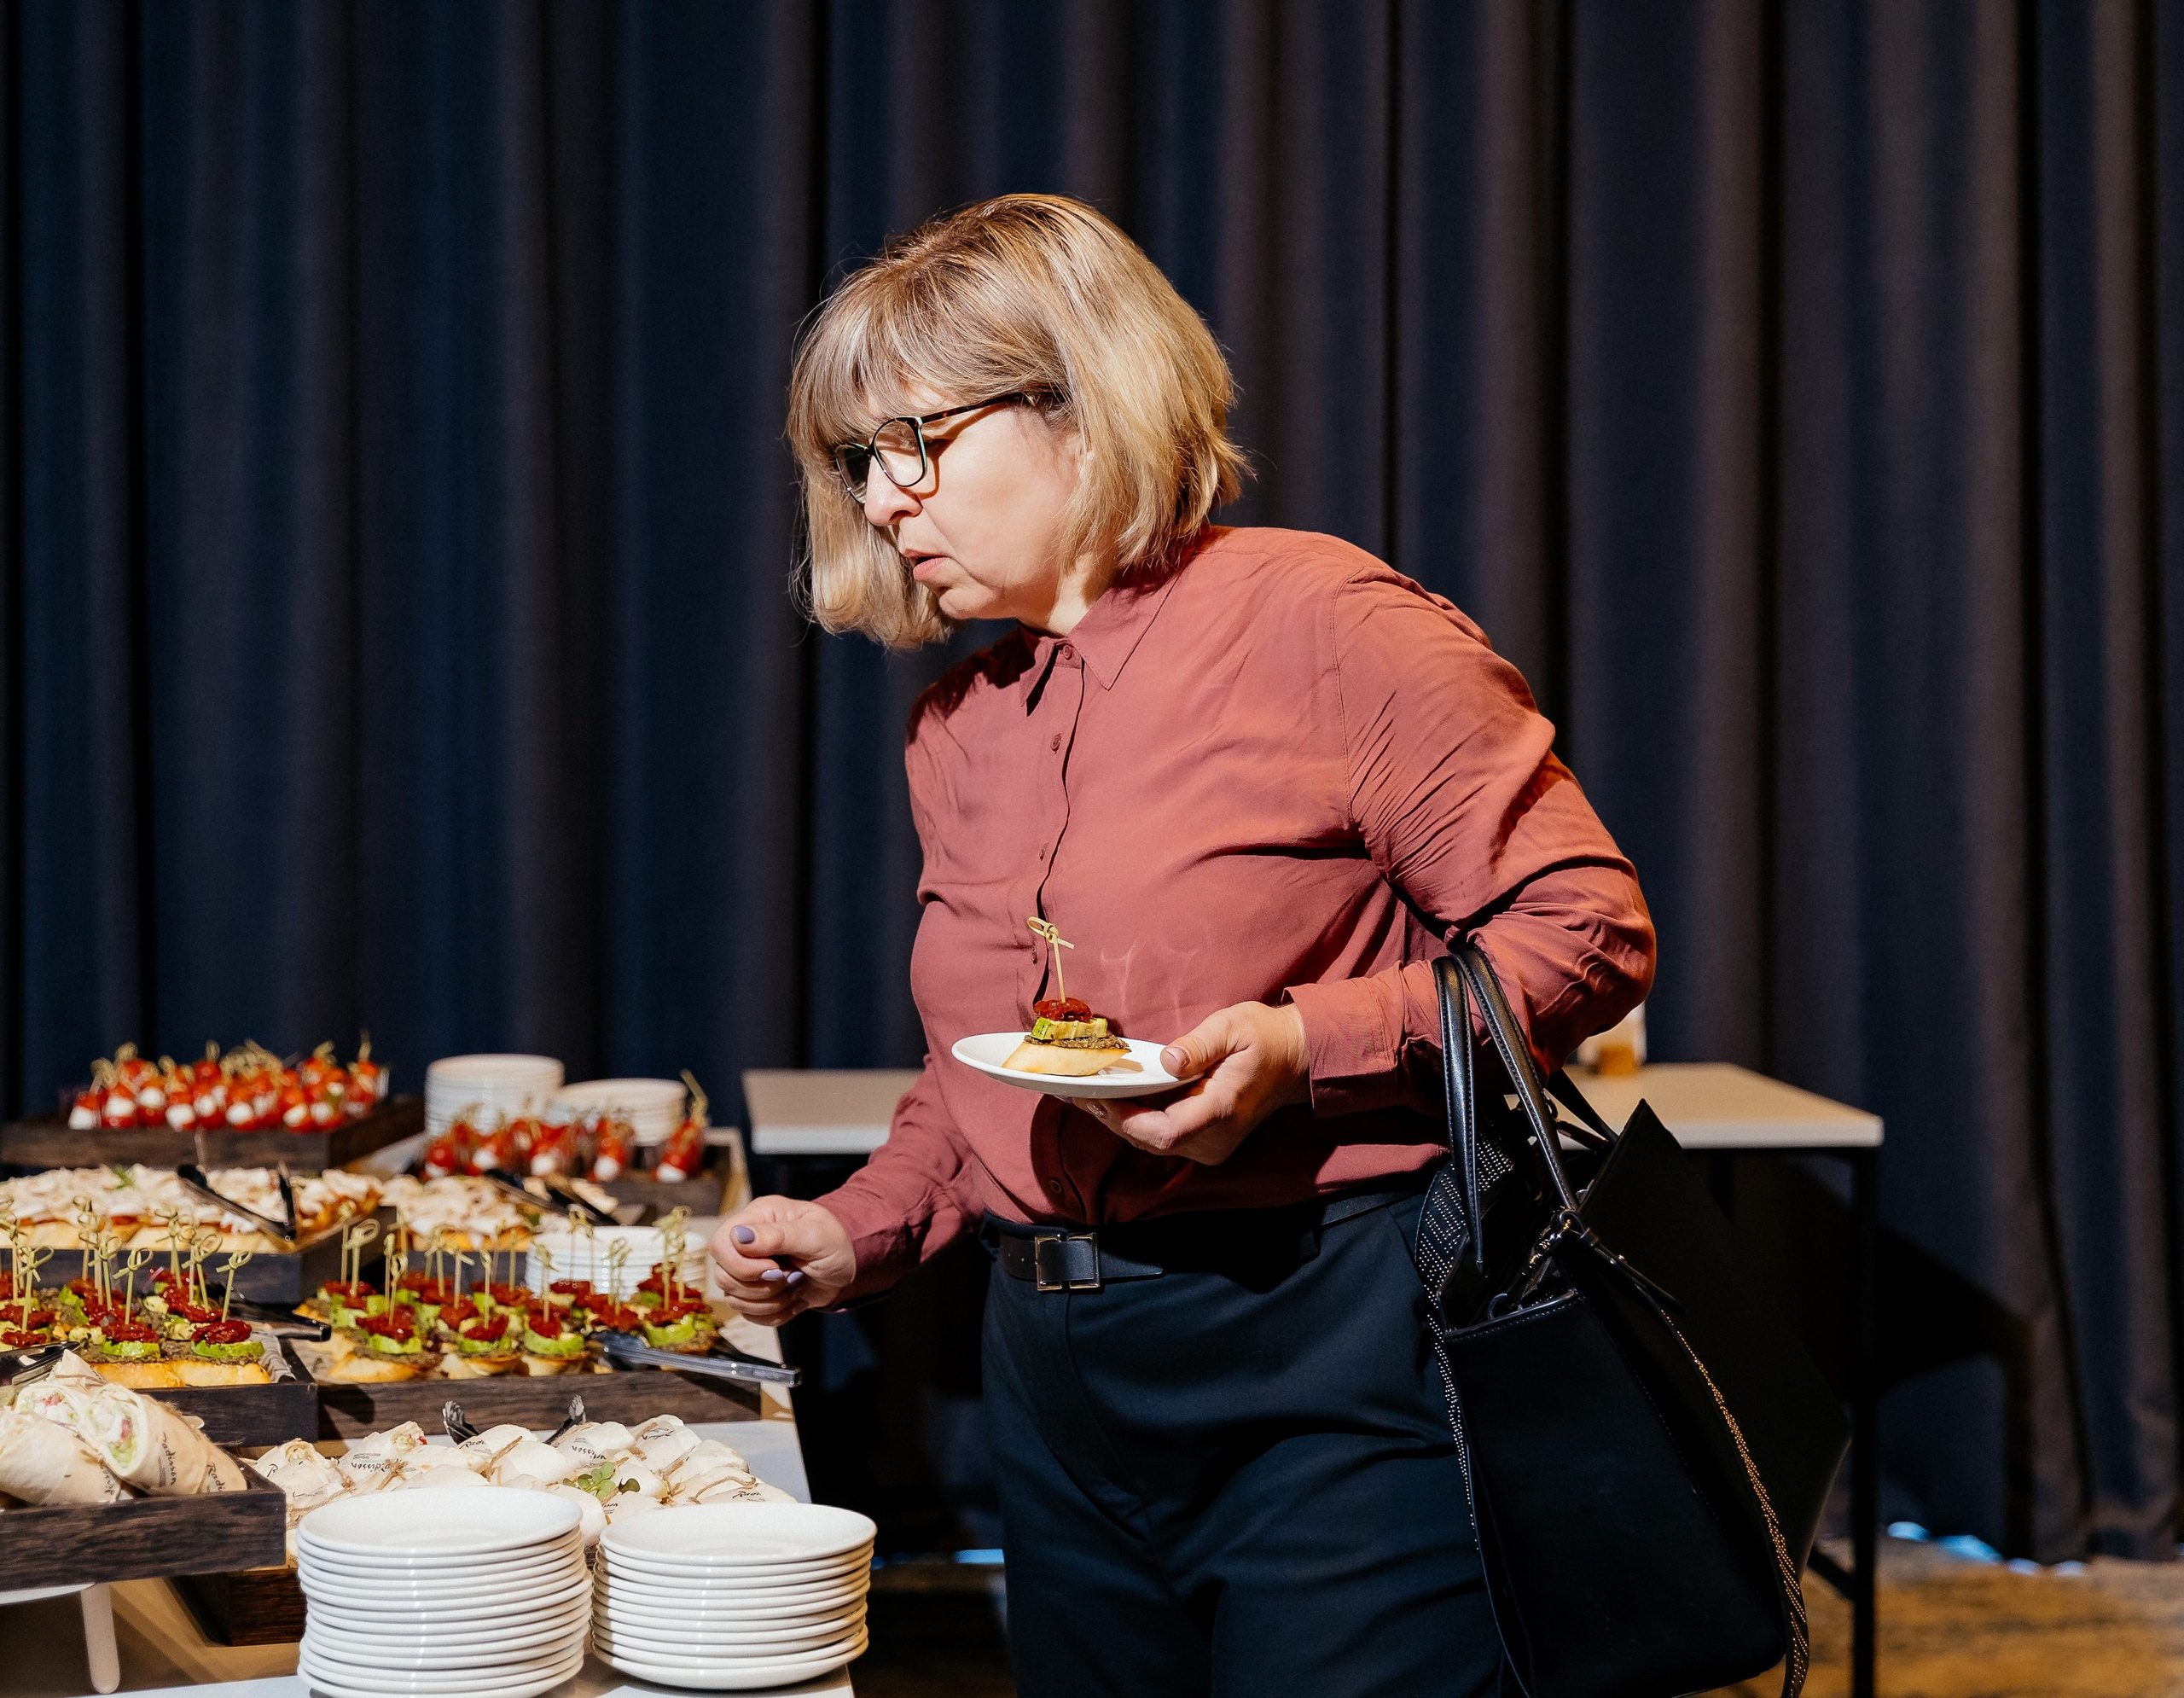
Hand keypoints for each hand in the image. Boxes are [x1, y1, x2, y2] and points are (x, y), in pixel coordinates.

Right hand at [708, 1197, 856, 1325]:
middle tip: (791, 1276)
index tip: (776, 1267)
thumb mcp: (814, 1234)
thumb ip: (778, 1235)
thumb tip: (739, 1236)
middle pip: (723, 1276)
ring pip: (734, 1299)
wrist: (849, 1267)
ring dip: (770, 1301)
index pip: (720, 1244)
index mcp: (757, 1219)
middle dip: (761, 1286)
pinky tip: (794, 1298)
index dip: (741, 1265)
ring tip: (796, 1285)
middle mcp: (747, 1244)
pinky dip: (775, 1313)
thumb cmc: (835, 1242)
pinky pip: (749, 1315)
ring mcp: (749, 1270)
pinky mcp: (757, 1294)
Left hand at [1083, 1001, 1310, 1165]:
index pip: (1165, 1131)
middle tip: (1071, 1091)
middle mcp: (1215, 1138)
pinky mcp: (1206, 1142)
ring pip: (1152, 1141)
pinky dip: (1134, 1120)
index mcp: (1222, 1110)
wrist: (1296, 1060)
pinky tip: (1110, 1100)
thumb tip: (1167, 1060)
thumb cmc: (1265, 1038)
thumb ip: (1199, 1045)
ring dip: (1117, 1119)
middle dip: (1109, 1116)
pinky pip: (1161, 1136)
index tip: (1095, 1097)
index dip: (1125, 1119)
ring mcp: (1211, 1145)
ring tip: (1080, 1094)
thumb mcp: (1234, 1026)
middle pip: (1150, 1140)